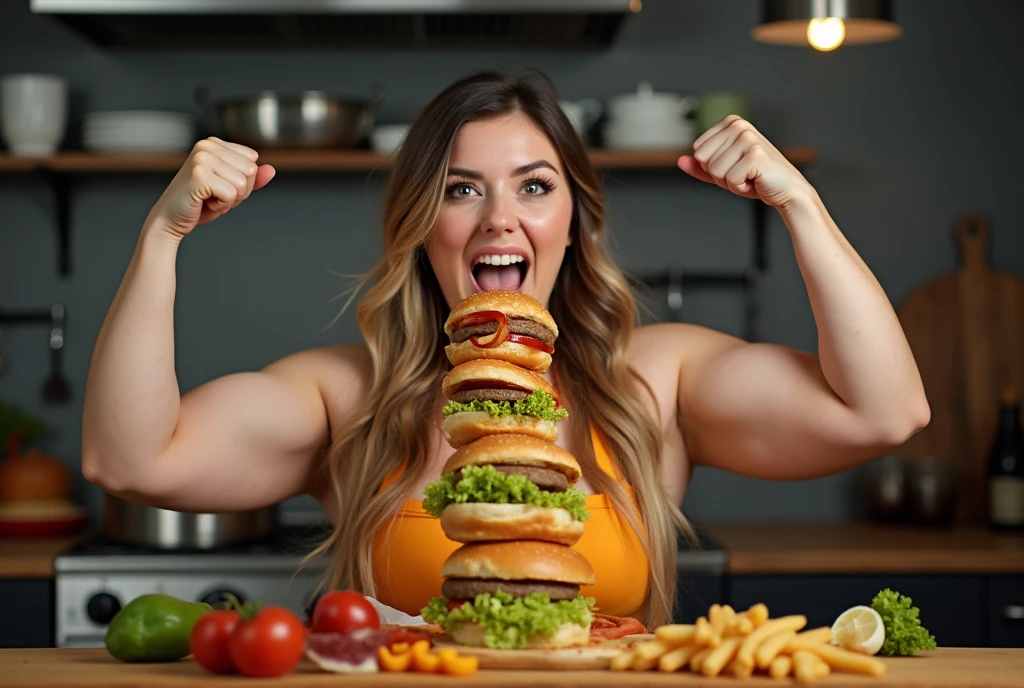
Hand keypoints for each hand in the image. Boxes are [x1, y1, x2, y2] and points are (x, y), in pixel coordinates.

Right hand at [145, 137, 275, 237]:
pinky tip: (204, 202)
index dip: (243, 181)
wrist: (170, 219)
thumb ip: (253, 179)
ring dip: (230, 199)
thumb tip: (271, 169)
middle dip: (239, 191)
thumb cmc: (199, 203)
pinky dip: (222, 205)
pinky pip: (231, 194)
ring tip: (208, 198)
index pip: (252, 160)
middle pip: (250, 171)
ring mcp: (202, 159)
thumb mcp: (232, 189)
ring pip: (242, 183)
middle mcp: (206, 145)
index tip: (221, 186)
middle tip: (214, 195)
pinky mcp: (199, 175)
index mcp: (214, 143)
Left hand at [678, 115, 811, 209]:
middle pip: (704, 160)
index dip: (713, 167)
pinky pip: (729, 180)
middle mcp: (739, 125)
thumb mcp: (724, 172)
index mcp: (731, 122)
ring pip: (715, 171)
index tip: (735, 166)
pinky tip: (756, 181)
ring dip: (731, 182)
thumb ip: (701, 167)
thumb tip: (680, 160)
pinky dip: (740, 188)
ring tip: (750, 177)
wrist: (787, 191)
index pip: (698, 150)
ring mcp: (748, 138)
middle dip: (721, 175)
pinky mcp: (755, 154)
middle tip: (743, 174)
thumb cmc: (756, 179)